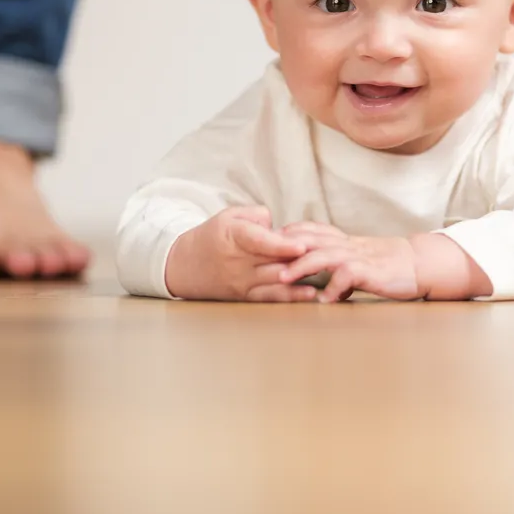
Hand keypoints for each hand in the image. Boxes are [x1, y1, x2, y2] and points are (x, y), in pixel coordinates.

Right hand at [164, 206, 317, 301]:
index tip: (302, 245)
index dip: (281, 245)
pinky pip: (270, 298)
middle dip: (301, 261)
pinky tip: (311, 295)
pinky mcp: (246, 297)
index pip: (260, 241)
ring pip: (275, 281)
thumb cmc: (213, 236)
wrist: (184, 266)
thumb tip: (280, 226)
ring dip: (301, 279)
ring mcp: (242, 282)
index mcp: (234, 237)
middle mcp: (238, 263)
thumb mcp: (229, 215)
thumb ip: (257, 215)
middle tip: (328, 257)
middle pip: (273, 262)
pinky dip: (291, 297)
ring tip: (326, 275)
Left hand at [277, 229, 421, 302]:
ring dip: (302, 265)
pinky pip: (348, 276)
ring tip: (284, 278)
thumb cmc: (384, 264)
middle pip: (310, 239)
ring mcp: (358, 257)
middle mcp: (346, 244)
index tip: (263, 242)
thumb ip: (334, 264)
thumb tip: (314, 281)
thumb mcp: (355, 258)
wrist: (417, 263)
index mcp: (341, 240)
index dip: (286, 234)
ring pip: (324, 255)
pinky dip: (334, 287)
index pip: (309, 229)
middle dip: (284, 247)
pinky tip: (325, 299)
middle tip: (261, 258)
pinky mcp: (371, 271)